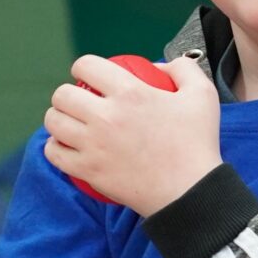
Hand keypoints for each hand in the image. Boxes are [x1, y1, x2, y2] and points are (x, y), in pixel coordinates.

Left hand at [42, 53, 220, 213]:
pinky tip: (64, 146)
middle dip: (67, 94)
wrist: (191, 192)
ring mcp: (93, 145)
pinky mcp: (88, 170)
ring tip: (70, 123)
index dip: (83, 67)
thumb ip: (183, 68)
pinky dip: (55, 147)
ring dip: (58, 119)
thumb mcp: (203, 95)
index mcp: (130, 93)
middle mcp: (106, 116)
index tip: (89, 77)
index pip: (86, 66)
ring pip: (54, 122)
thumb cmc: (197, 144)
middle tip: (79, 103)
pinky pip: (54, 153)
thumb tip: (159, 65)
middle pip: (63, 95)